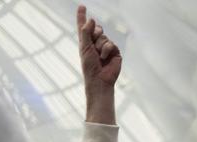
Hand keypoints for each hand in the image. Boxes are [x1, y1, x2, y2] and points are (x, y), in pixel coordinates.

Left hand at [77, 5, 120, 123]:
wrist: (100, 79)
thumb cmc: (89, 66)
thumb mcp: (84, 47)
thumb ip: (86, 32)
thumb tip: (92, 19)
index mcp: (85, 42)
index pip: (83, 26)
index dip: (82, 16)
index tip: (82, 6)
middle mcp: (96, 43)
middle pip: (97, 29)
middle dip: (95, 33)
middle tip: (93, 44)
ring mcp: (106, 47)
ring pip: (104, 36)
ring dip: (100, 45)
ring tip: (99, 56)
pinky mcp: (115, 52)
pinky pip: (111, 44)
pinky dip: (107, 49)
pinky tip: (105, 58)